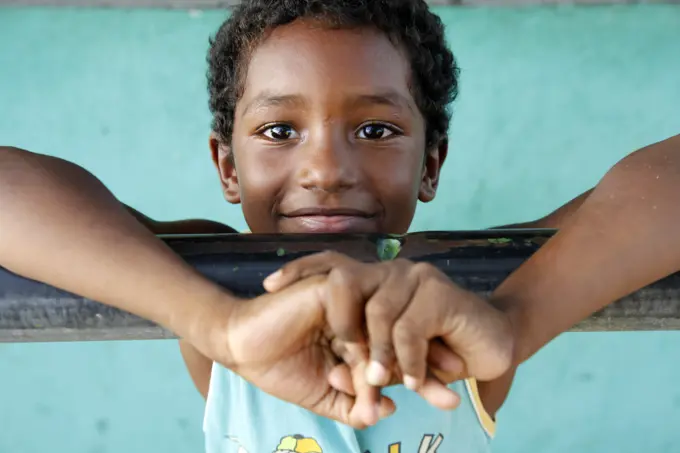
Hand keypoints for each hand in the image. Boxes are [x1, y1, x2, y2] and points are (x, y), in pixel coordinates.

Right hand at [191, 275, 394, 428]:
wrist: (244, 349)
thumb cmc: (283, 369)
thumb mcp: (326, 397)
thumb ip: (356, 407)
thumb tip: (389, 410)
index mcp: (364, 338)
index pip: (396, 357)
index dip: (387, 386)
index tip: (369, 410)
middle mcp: (362, 316)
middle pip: (392, 344)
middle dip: (375, 380)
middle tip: (353, 399)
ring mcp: (350, 299)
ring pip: (378, 330)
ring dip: (363, 364)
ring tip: (336, 381)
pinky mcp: (332, 286)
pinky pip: (357, 311)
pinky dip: (350, 344)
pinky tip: (330, 362)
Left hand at [263, 252, 514, 406]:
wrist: (493, 345)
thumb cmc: (440, 352)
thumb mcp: (394, 359)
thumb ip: (368, 361)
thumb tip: (334, 377)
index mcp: (376, 281)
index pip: (330, 265)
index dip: (300, 269)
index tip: (268, 284)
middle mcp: (391, 272)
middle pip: (345, 279)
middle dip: (333, 314)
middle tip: (332, 344)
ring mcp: (415, 278)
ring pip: (377, 311)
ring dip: (376, 353)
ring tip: (374, 380)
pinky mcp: (439, 293)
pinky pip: (409, 328)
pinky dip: (407, 360)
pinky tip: (412, 381)